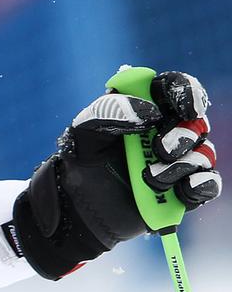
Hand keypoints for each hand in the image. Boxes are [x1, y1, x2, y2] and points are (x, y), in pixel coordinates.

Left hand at [10, 71, 219, 279]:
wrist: (81, 203)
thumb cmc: (84, 158)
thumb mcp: (84, 129)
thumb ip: (109, 111)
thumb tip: (149, 111)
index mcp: (146, 107)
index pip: (176, 88)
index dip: (187, 93)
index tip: (184, 106)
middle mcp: (169, 130)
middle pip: (196, 122)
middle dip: (182, 135)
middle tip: (160, 148)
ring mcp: (180, 160)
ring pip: (203, 154)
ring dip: (179, 165)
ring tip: (149, 177)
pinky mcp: (185, 189)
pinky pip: (208, 184)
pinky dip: (200, 184)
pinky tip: (185, 187)